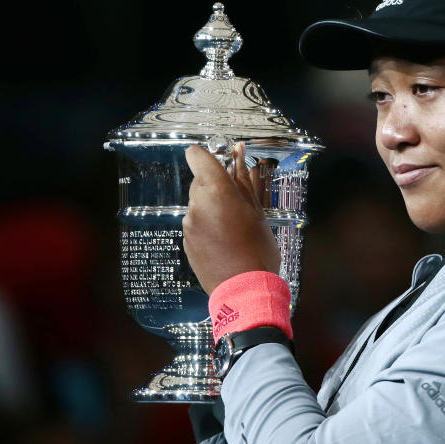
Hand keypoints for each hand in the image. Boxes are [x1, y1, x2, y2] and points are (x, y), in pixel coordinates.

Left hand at [183, 142, 280, 293]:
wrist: (245, 290)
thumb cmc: (258, 248)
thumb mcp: (257, 211)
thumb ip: (242, 180)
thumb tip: (238, 153)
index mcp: (216, 191)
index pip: (197, 156)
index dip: (207, 156)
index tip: (222, 165)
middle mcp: (197, 204)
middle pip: (200, 182)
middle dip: (216, 187)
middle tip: (238, 205)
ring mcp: (189, 225)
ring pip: (199, 205)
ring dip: (212, 209)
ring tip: (233, 229)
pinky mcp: (186, 242)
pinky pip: (196, 224)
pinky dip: (207, 227)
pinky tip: (224, 243)